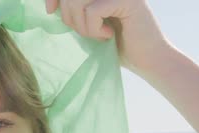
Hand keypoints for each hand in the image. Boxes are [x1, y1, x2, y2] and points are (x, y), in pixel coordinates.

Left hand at [45, 0, 170, 73]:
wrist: (148, 61)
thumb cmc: (118, 47)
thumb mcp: (88, 27)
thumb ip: (74, 13)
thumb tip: (50, 6)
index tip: (50, 11)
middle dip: (69, 16)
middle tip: (85, 33)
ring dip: (81, 24)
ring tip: (96, 35)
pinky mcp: (128, 0)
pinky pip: (92, 10)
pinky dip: (93, 28)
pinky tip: (107, 35)